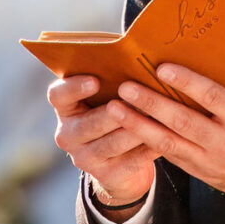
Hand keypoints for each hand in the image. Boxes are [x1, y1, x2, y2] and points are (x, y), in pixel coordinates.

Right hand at [48, 73, 157, 209]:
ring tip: (158, 117)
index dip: (74, 88)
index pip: (58, 95)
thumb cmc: (116, 112)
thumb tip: (130, 48)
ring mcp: (84, 158)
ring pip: (112, 143)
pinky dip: (148, 149)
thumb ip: (112, 76)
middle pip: (89, 124)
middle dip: (118, 112)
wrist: (119, 162)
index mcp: (65, 108)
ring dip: (136, 130)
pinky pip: (130, 161)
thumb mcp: (108, 95)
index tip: (95, 80)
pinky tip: (166, 137)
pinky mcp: (105, 175)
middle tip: (139, 100)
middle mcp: (68, 134)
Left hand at [114, 66, 224, 212]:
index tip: (162, 68)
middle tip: (126, 88)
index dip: (186, 82)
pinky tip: (132, 128)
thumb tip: (208, 63)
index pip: (211, 98)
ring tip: (115, 110)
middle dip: (150, 104)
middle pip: (181, 121)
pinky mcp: (203, 175)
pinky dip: (150, 141)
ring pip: (168, 143)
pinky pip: (172, 157)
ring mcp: (212, 163)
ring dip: (139, 125)